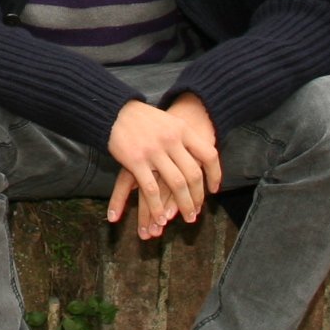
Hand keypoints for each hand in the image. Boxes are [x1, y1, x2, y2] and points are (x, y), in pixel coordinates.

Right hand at [103, 96, 220, 238]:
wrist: (114, 110)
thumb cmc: (143, 118)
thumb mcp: (169, 122)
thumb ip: (184, 138)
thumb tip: (200, 160)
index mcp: (182, 130)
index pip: (209, 154)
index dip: (215, 174)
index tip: (215, 189)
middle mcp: (171, 140)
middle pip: (193, 174)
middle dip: (197, 197)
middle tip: (197, 213)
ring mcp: (154, 151)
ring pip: (176, 184)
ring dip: (183, 205)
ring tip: (186, 218)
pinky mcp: (136, 161)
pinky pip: (151, 189)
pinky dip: (157, 207)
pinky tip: (160, 218)